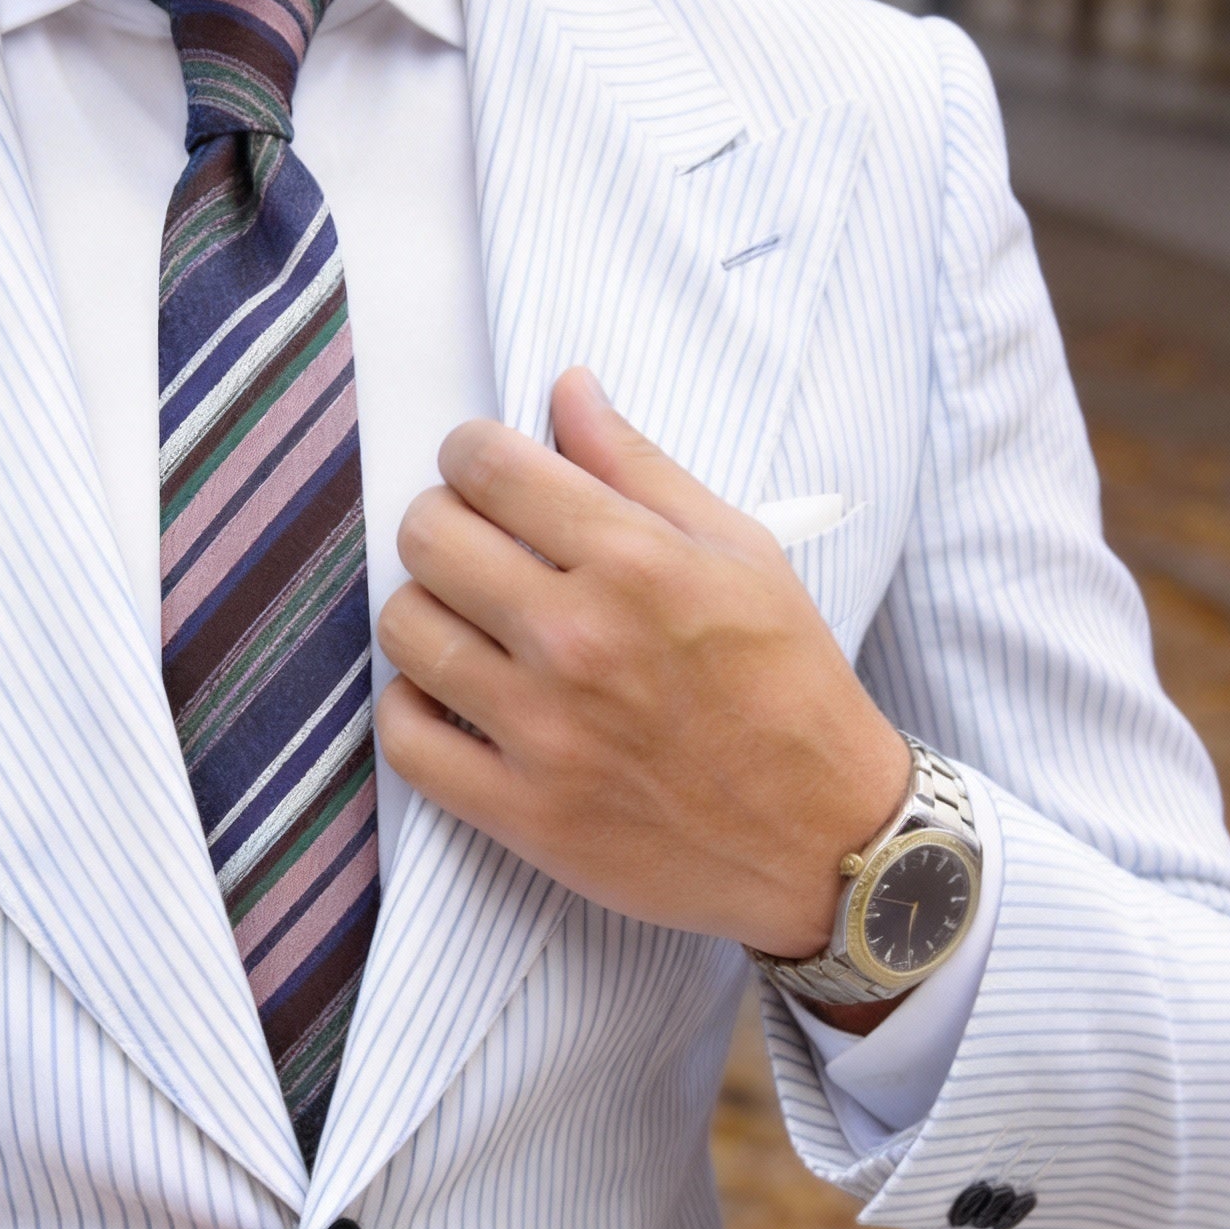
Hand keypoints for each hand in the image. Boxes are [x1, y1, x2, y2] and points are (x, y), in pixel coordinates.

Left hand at [376, 368, 911, 964]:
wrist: (824, 838)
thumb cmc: (789, 688)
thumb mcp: (741, 553)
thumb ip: (639, 467)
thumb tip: (567, 390)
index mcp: (635, 562)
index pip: (487, 467)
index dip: (472, 454)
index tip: (486, 473)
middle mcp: (579, 640)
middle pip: (427, 538)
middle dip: (442, 524)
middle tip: (475, 547)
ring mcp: (544, 731)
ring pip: (404, 630)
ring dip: (425, 613)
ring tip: (469, 624)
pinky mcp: (522, 812)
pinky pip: (406, 740)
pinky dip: (412, 710)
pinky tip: (451, 698)